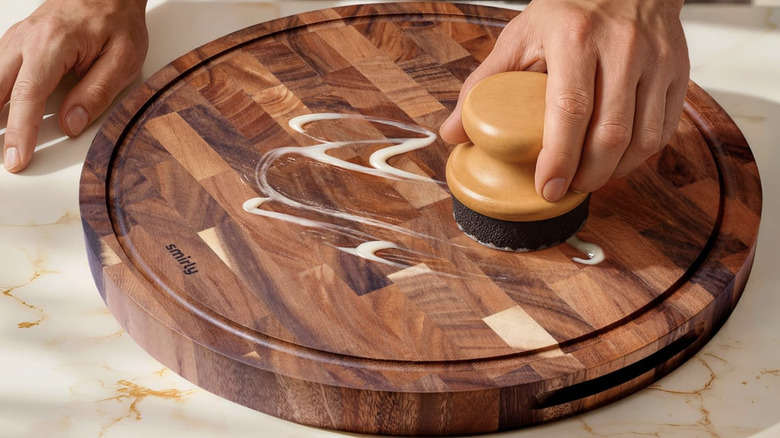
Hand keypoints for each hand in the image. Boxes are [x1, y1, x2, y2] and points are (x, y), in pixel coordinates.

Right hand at [1, 0, 147, 172]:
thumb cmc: (118, 20)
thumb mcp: (124, 59)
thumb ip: (96, 92)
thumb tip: (71, 123)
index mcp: (52, 44)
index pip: (28, 96)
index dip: (20, 131)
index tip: (16, 158)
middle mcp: (26, 39)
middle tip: (4, 158)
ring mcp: (17, 38)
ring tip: (1, 140)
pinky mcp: (17, 42)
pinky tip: (1, 113)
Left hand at [440, 0, 688, 200]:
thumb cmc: (569, 9)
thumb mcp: (520, 36)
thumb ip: (483, 83)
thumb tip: (452, 132)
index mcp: (575, 36)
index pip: (570, 110)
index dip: (560, 158)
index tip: (548, 188)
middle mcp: (622, 47)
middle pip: (610, 133)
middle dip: (587, 175)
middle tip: (567, 189)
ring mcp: (657, 59)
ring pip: (642, 138)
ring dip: (615, 171)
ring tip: (590, 177)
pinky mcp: (679, 70)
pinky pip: (664, 129)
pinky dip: (639, 156)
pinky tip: (617, 160)